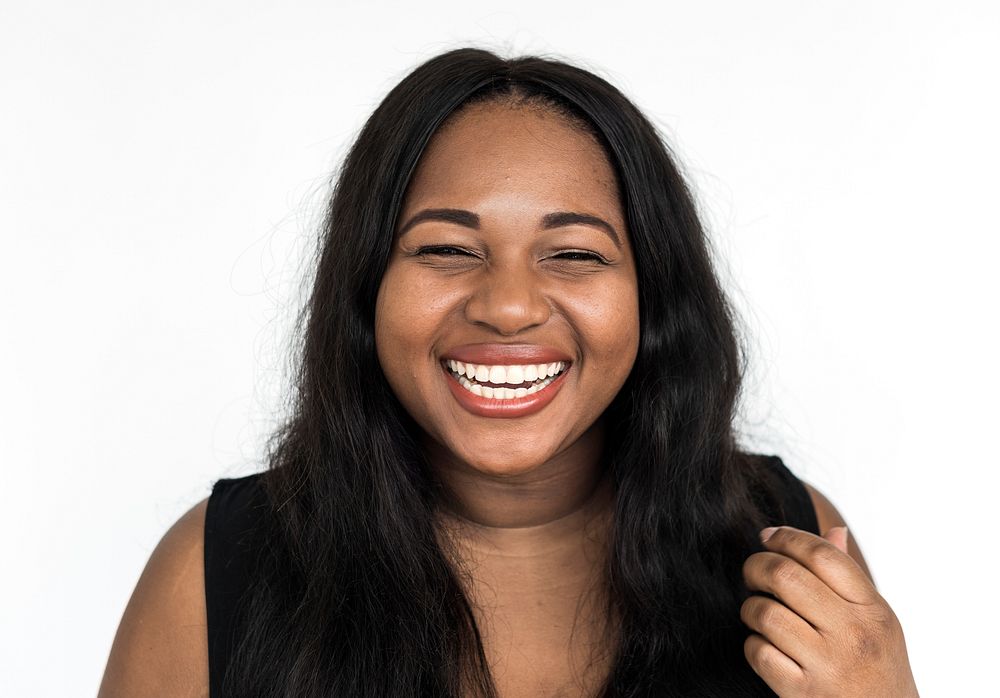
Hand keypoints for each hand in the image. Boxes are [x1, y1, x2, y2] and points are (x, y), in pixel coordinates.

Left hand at [741, 525, 918, 696]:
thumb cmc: (878, 670)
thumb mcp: (879, 623)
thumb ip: (851, 579)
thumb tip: (833, 530)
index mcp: (873, 610)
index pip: (823, 555)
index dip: (787, 537)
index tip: (768, 537)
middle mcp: (853, 635)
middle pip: (786, 576)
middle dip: (756, 566)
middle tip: (751, 572)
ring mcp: (828, 666)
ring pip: (766, 613)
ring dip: (751, 608)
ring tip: (756, 611)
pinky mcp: (803, 694)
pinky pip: (759, 653)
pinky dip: (752, 645)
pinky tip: (763, 645)